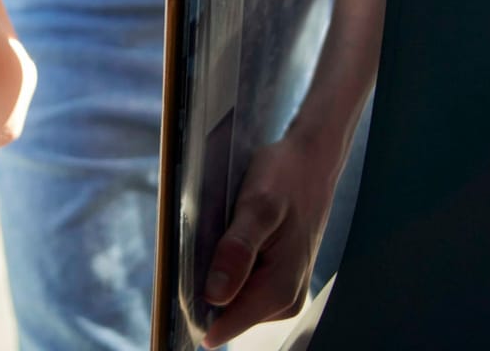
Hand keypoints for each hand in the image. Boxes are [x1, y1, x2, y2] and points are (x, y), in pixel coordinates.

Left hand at [200, 126, 345, 346]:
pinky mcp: (277, 281)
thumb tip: (216, 295)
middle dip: (206, 284)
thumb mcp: (258, 206)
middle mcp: (284, 300)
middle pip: (225, 313)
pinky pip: (241, 286)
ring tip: (224, 234)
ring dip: (217, 273)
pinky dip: (229, 266)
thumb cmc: (286, 179)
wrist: (312, 163)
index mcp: (280, 289)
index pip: (225, 326)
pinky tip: (232, 239)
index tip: (177, 285)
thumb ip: (237, 250)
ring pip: (231, 299)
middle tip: (207, 240)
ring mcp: (282, 293)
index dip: (195, 309)